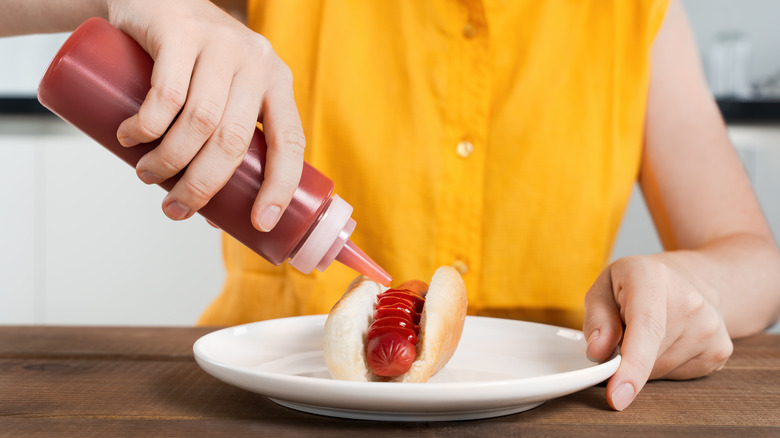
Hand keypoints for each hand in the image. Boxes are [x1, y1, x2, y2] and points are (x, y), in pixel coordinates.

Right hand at [107, 0, 304, 230]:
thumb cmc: (192, 63)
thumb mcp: (222, 95)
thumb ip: (221, 145)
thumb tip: (215, 218)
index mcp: (277, 84)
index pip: (291, 142)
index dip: (280, 185)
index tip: (261, 222)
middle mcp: (257, 62)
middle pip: (235, 140)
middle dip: (204, 185)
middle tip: (176, 208)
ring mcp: (221, 43)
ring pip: (201, 121)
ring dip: (170, 161)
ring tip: (147, 176)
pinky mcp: (181, 30)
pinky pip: (167, 92)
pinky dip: (146, 125)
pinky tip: (130, 138)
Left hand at [583, 254, 732, 410]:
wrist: (685, 280)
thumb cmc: (635, 285)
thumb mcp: (603, 288)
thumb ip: (597, 319)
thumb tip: (598, 353)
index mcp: (651, 279)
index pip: (646, 327)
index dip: (632, 366)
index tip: (617, 398)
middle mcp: (689, 302)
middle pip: (647, 357)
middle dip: (625, 358)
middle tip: (624, 331)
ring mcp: (710, 328)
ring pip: (659, 371)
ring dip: (644, 363)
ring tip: (647, 331)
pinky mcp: (720, 351)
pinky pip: (677, 376)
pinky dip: (662, 367)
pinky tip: (666, 341)